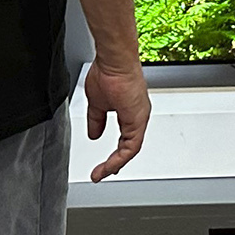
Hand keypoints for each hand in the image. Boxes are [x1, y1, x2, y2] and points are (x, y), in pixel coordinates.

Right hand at [83, 59, 150, 180]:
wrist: (113, 60)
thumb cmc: (107, 73)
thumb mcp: (97, 104)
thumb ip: (96, 121)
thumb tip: (94, 134)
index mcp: (130, 112)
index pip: (125, 140)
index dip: (114, 155)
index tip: (102, 165)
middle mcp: (138, 116)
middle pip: (129, 147)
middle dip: (115, 163)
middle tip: (101, 173)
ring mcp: (140, 117)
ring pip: (131, 149)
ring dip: (115, 163)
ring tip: (102, 173)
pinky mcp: (138, 119)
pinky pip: (131, 146)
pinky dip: (119, 158)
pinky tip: (110, 164)